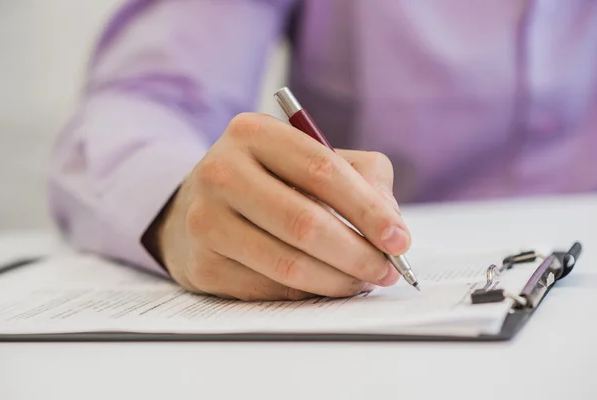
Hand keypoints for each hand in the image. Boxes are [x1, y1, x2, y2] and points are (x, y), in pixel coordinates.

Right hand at [146, 113, 410, 300]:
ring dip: (338, 281)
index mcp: (252, 133)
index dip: (368, 209)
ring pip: (288, 264)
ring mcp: (205, 221)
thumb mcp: (311, 158)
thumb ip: (362, 178)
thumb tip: (392, 228)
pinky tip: (324, 284)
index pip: (322, 170)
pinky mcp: (202, 266)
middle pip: (305, 223)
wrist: (200, 205)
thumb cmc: (271, 180)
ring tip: (362, 281)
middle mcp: (220, 172)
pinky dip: (308, 293)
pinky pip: (270, 290)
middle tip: (387, 270)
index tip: (399, 240)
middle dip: (358, 254)